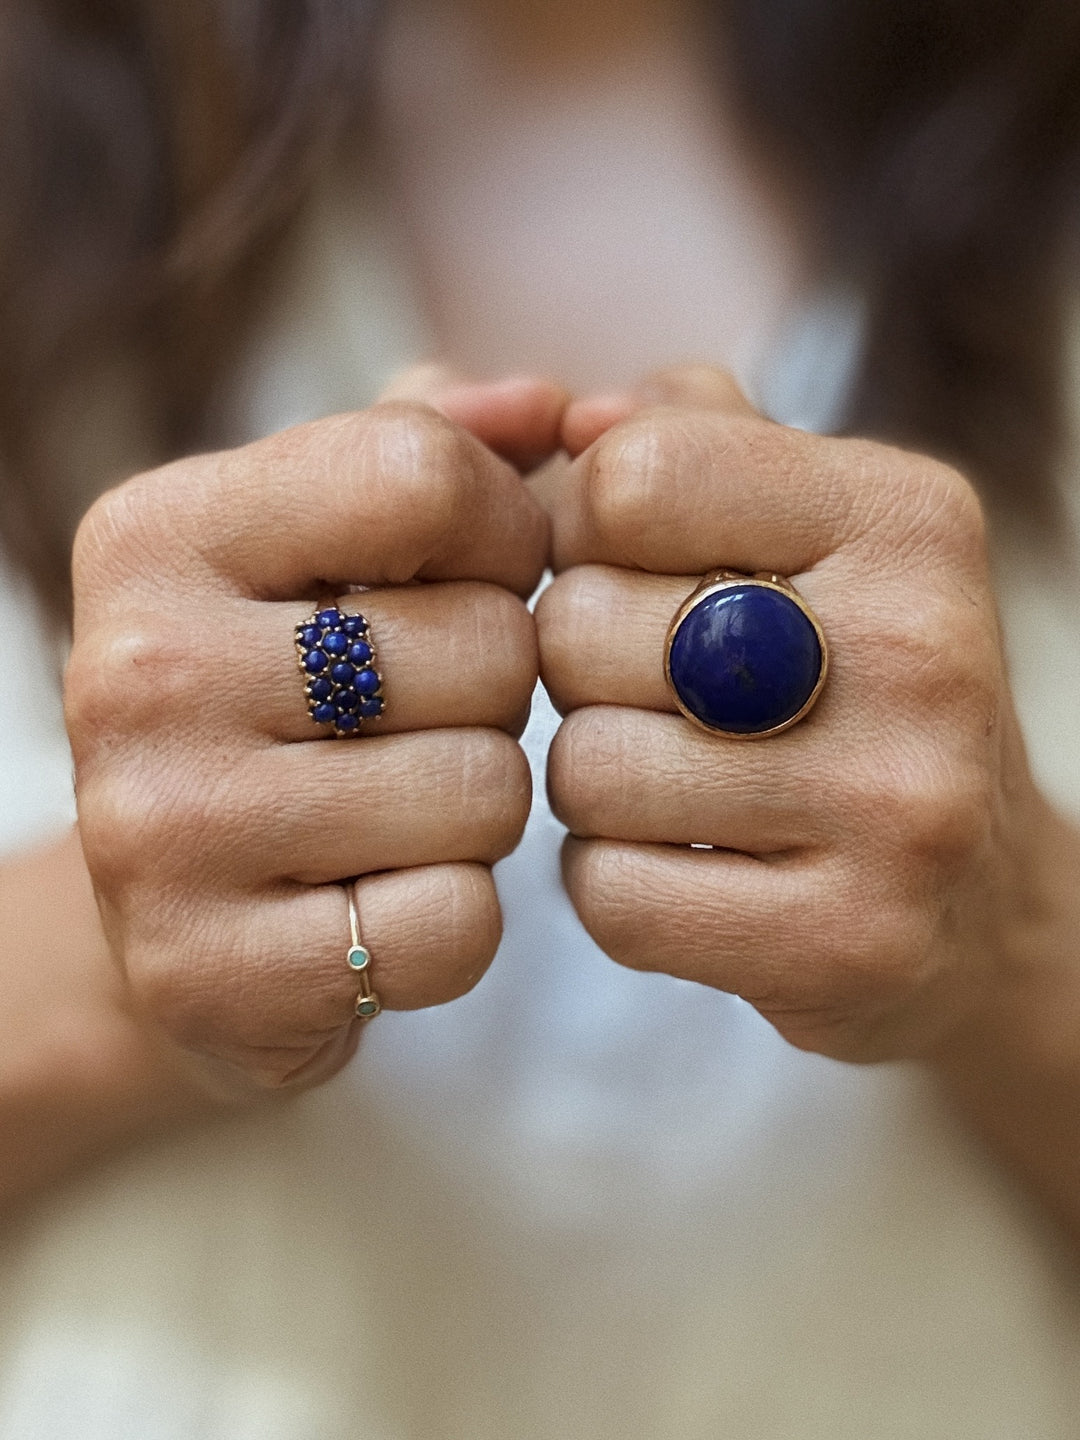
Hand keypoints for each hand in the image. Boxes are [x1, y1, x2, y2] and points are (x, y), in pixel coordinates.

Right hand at [66, 370, 563, 1096]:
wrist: (178, 916)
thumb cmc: (282, 703)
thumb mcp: (322, 549)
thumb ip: (436, 451)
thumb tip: (552, 404)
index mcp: (158, 532)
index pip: (424, 472)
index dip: (507, 532)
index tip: (481, 581)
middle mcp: (138, 671)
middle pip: (486, 646)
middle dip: (497, 693)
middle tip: (424, 721)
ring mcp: (162, 833)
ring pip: (487, 791)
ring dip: (484, 810)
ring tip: (400, 810)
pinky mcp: (211, 974)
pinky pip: (455, 926)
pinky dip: (456, 920)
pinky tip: (380, 902)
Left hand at [538, 366, 1048, 1061]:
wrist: (981, 895)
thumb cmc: (854, 682)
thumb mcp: (817, 526)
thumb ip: (696, 438)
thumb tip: (573, 416)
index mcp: (906, 518)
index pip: (634, 478)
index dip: (581, 528)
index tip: (621, 571)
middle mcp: (919, 653)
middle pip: (583, 628)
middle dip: (578, 665)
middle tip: (645, 693)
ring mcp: (894, 810)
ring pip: (584, 770)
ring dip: (592, 780)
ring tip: (670, 781)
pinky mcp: (847, 941)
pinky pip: (612, 893)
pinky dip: (612, 880)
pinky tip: (681, 863)